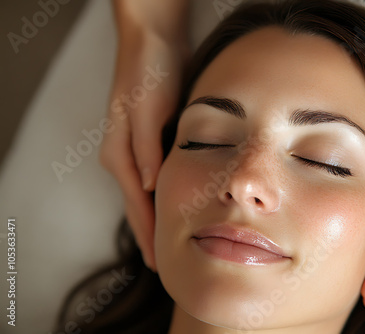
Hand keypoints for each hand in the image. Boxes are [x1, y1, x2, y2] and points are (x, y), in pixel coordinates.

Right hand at [99, 29, 188, 270]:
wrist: (154, 42)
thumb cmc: (148, 73)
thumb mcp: (145, 110)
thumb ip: (145, 149)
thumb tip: (149, 187)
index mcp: (120, 155)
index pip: (136, 207)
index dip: (149, 236)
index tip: (160, 264)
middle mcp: (126, 157)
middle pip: (140, 206)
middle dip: (152, 235)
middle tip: (167, 264)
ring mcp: (137, 149)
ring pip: (149, 195)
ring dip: (160, 219)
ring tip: (175, 243)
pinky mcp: (151, 140)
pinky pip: (159, 177)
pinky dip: (168, 196)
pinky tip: (180, 204)